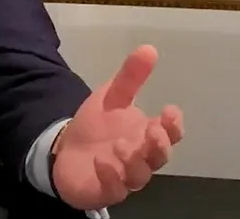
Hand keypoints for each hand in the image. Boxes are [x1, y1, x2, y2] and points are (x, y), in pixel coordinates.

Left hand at [51, 45, 183, 210]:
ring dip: (133, 161)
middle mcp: (141, 157)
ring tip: (119, 145)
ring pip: (139, 176)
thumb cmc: (96, 125)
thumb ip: (130, 77)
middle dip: (160, 145)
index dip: (174, 125)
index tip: (170, 109)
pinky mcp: (104, 191)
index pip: (171, 133)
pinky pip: (114, 190)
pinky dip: (110, 177)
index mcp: (147, 134)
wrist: (65, 149)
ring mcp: (124, 177)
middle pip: (160, 157)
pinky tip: (101, 162)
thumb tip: (149, 48)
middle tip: (153, 130)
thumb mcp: (111, 96)